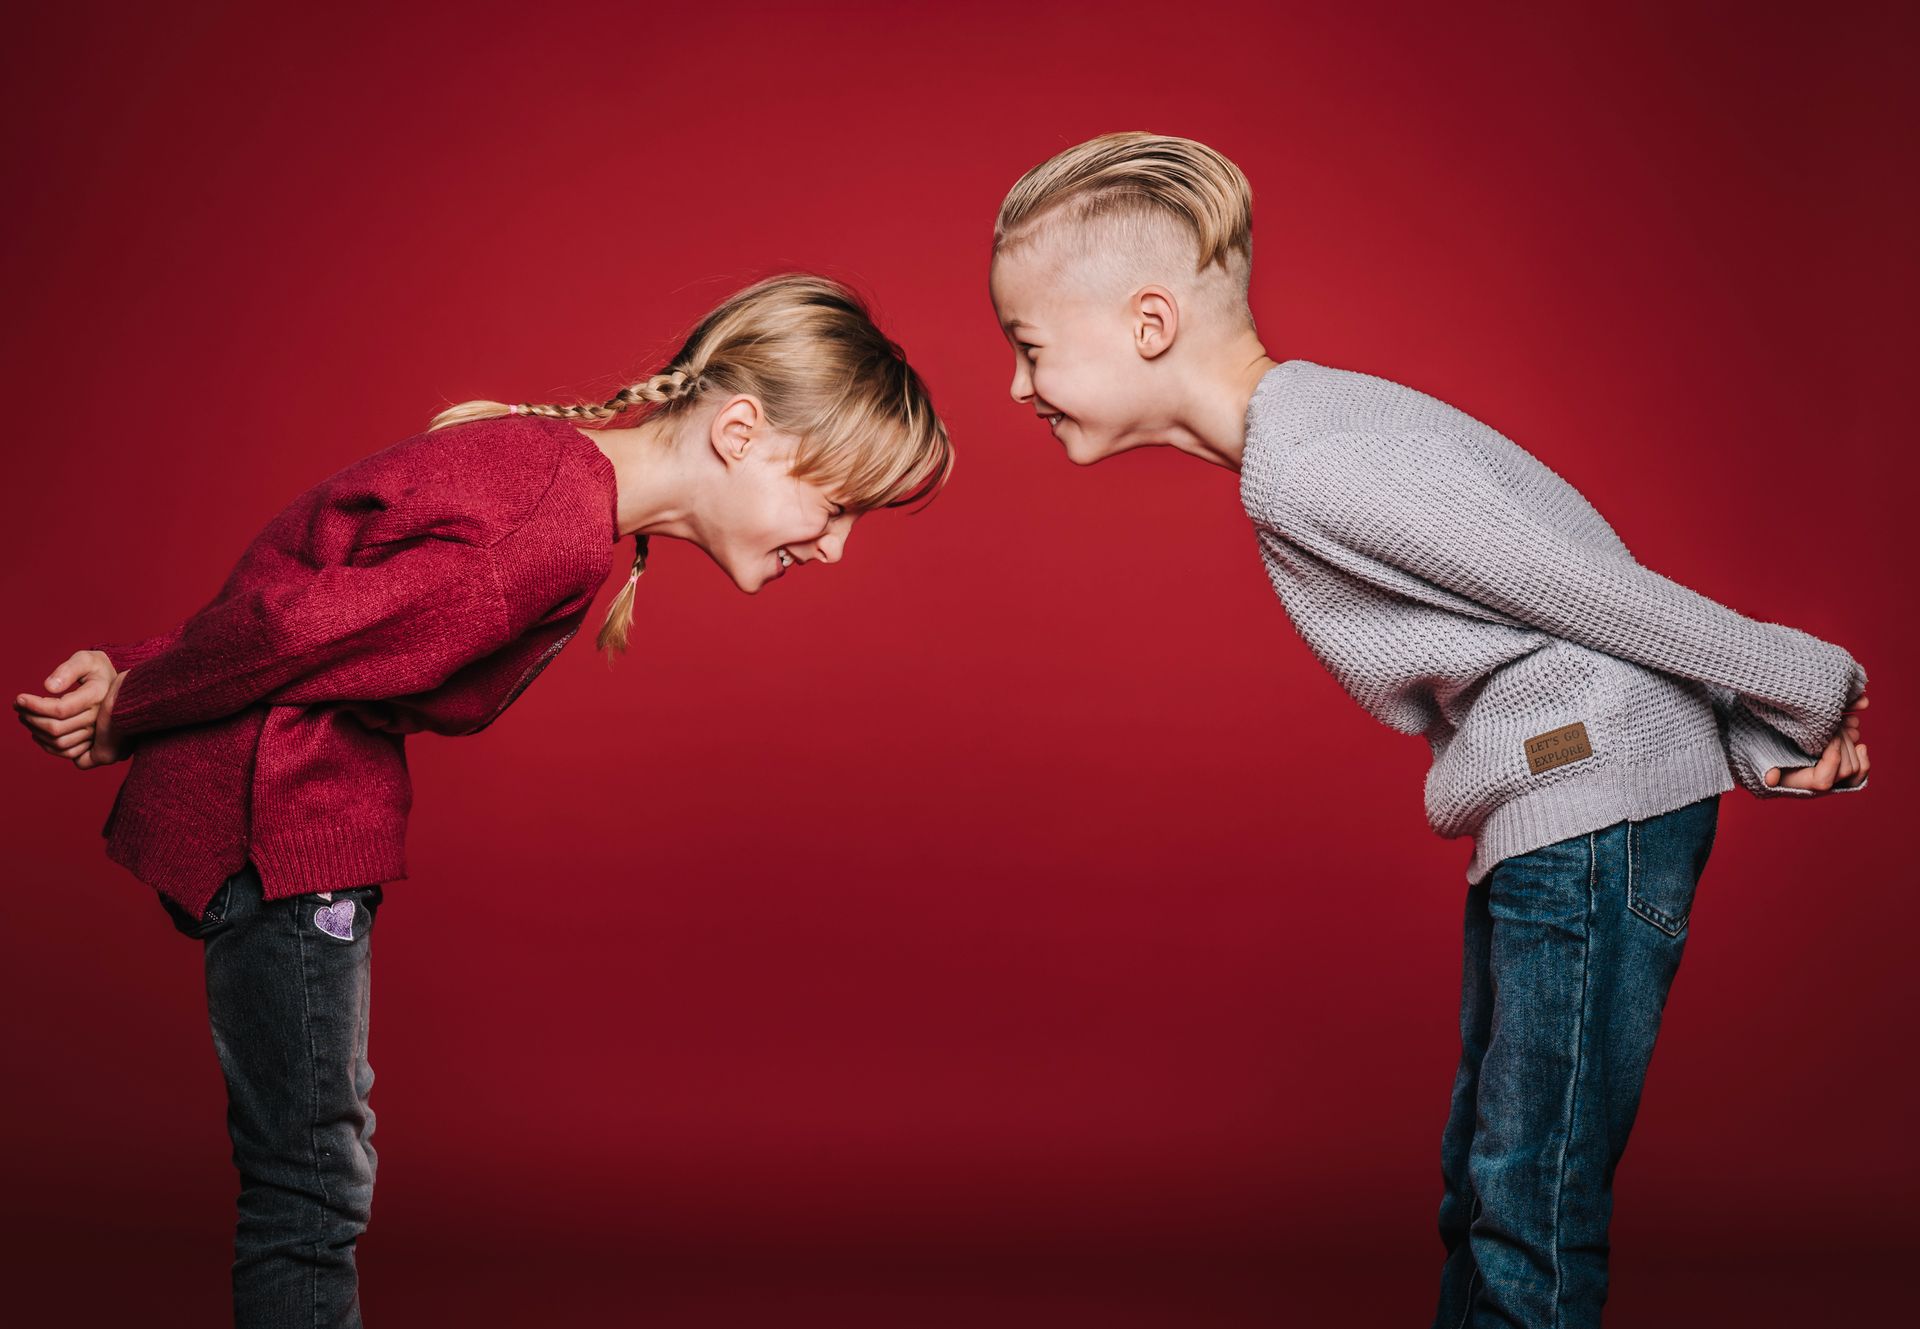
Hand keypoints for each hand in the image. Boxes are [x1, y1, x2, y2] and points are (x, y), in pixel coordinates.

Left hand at [15, 650, 131, 768]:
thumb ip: (68, 670)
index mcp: (98, 695)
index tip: (19, 698)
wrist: (119, 684)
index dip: (35, 705)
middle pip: (56, 728)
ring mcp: (98, 732)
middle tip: (19, 707)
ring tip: (25, 717)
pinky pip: (68, 752)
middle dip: (30, 717)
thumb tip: (48, 687)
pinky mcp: (94, 742)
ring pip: (59, 742)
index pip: (60, 709)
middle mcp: (99, 718)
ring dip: (36, 731)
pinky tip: (37, 731)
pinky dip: (47, 745)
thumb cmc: (97, 669)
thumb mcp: (85, 660)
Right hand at [1766, 694, 1868, 792]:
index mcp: (1799, 784)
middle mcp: (1817, 784)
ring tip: (1848, 723)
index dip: (1832, 757)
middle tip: (1838, 723)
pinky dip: (1861, 755)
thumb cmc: (1759, 749)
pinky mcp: (1838, 767)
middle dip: (1844, 744)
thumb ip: (1763, 766)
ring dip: (1852, 743)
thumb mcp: (1757, 756)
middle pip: (1844, 771)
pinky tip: (1860, 743)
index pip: (1825, 780)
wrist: (1762, 745)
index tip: (1830, 734)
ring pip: (1855, 768)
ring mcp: (1831, 776)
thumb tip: (1771, 779)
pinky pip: (1859, 770)